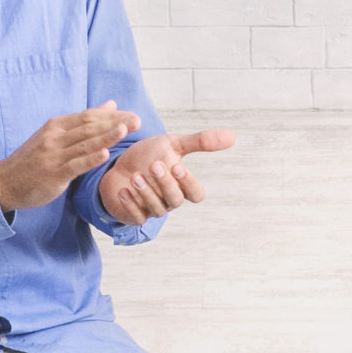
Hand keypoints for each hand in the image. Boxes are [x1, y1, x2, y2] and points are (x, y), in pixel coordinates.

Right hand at [0, 102, 139, 212]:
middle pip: (89, 127)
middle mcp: (55, 136)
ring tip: (125, 130)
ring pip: (84, 143)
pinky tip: (104, 154)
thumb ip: (84, 121)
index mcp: (57, 125)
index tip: (132, 116)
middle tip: (137, 121)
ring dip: (106, 136)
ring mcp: (53, 154)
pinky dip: (90, 159)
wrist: (6, 182)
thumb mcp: (56, 135)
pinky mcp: (53, 173)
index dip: (112, 116)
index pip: (89, 116)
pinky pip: (74, 165)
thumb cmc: (34, 159)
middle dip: (115, 123)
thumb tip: (111, 104)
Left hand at [97, 128, 237, 223]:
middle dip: (165, 184)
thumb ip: (200, 142)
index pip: (195, 194)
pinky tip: (124, 190)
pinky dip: (130, 204)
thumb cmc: (149, 156)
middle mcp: (170, 200)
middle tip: (154, 165)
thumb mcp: (173, 145)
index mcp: (182, 186)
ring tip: (135, 176)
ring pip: (157, 209)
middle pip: (176, 200)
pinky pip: (136, 216)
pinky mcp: (134, 215)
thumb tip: (232, 136)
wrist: (119, 165)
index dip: (188, 183)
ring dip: (146, 193)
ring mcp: (152, 209)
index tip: (177, 166)